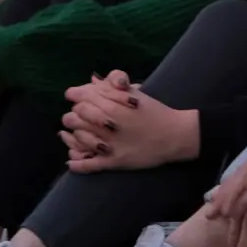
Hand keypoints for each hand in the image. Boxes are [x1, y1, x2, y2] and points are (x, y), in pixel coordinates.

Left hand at [60, 70, 199, 172]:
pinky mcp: (114, 162)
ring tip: (73, 134)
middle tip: (75, 116)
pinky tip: (71, 160)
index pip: (81, 98)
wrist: (175, 136)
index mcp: (112, 105)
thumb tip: (93, 80)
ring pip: (78, 139)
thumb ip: (113, 86)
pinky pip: (88, 165)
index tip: (73, 97)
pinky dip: (77, 164)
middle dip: (73, 115)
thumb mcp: (136, 93)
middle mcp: (108, 124)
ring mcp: (110, 145)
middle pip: (75, 118)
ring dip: (73, 136)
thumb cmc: (155, 112)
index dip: (75, 96)